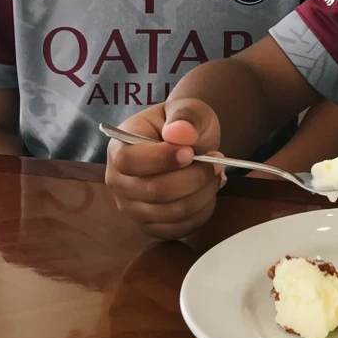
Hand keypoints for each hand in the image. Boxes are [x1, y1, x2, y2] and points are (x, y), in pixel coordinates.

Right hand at [104, 98, 223, 240]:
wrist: (189, 143)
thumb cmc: (183, 124)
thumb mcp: (187, 109)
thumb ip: (185, 117)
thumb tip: (180, 133)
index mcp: (119, 148)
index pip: (128, 161)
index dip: (161, 159)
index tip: (191, 152)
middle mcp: (119, 182)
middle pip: (153, 191)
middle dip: (194, 177)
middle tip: (218, 161)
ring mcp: (132, 208)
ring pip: (171, 213)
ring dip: (203, 193)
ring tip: (217, 173)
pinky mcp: (151, 226)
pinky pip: (179, 229)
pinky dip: (202, 211)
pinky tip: (209, 191)